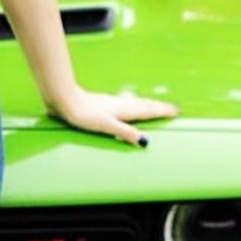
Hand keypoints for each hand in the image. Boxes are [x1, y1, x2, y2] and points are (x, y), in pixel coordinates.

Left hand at [52, 87, 177, 146]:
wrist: (64, 99)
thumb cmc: (82, 113)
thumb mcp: (105, 125)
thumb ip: (124, 132)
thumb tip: (144, 141)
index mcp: (123, 110)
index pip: (147, 110)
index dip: (162, 111)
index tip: (176, 111)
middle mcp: (119, 104)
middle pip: (144, 105)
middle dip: (158, 107)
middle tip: (172, 108)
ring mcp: (111, 103)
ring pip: (134, 103)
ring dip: (147, 105)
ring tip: (155, 107)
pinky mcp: (101, 104)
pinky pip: (124, 104)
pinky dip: (133, 106)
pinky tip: (126, 107)